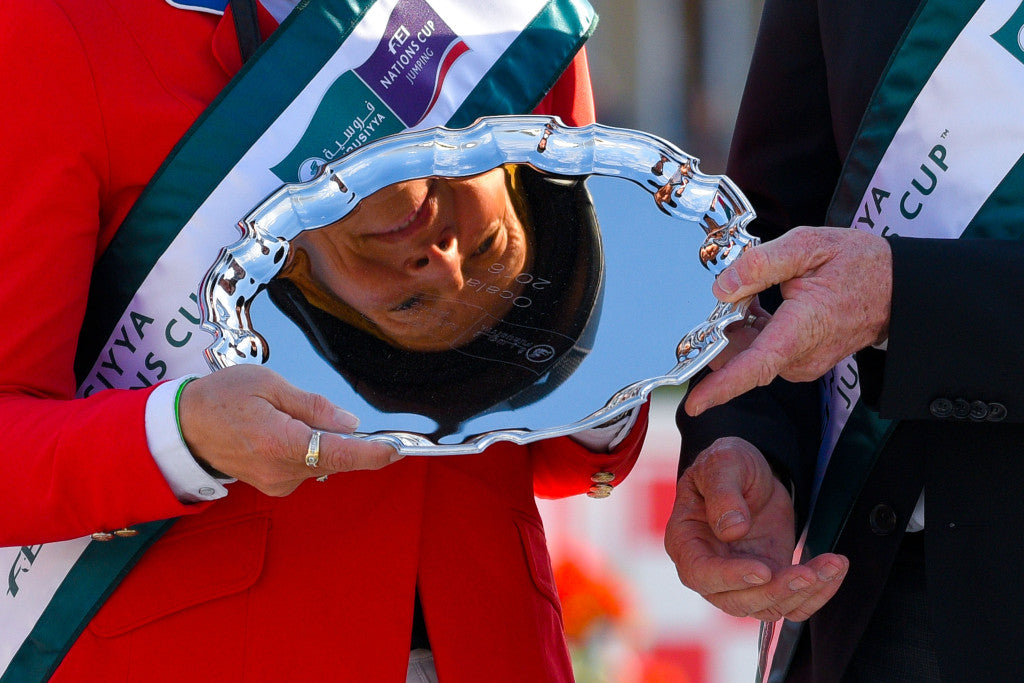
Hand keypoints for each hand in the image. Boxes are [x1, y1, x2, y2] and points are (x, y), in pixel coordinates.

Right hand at [178, 365, 399, 495]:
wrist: (182, 428)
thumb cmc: (221, 398)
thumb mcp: (267, 384)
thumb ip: (312, 405)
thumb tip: (348, 423)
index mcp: (280, 443)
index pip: (337, 454)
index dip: (371, 454)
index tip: (396, 450)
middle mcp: (281, 471)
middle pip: (334, 459)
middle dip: (347, 439)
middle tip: (328, 413)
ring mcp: (277, 483)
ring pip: (322, 463)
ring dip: (323, 442)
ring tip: (288, 415)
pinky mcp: (274, 486)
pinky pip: (307, 467)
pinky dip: (310, 450)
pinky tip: (287, 431)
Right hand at [664, 437, 847, 620]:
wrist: (750, 473)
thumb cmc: (726, 465)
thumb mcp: (722, 464)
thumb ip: (723, 493)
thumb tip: (731, 529)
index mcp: (686, 541)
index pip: (701, 573)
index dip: (730, 578)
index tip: (762, 571)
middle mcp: (708, 569)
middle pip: (737, 601)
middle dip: (776, 591)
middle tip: (808, 573)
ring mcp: (739, 580)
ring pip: (768, 607)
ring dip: (803, 593)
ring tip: (832, 565)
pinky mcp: (769, 581)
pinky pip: (791, 603)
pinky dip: (816, 595)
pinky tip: (834, 571)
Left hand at [685, 226, 890, 415]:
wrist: (898, 289)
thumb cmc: (859, 265)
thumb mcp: (810, 246)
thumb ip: (763, 263)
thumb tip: (723, 287)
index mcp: (802, 329)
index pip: (756, 367)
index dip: (722, 386)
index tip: (694, 402)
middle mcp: (801, 355)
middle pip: (743, 358)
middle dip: (716, 337)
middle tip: (706, 303)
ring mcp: (802, 362)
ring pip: (750, 354)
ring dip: (733, 331)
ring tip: (736, 294)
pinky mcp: (800, 360)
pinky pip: (763, 351)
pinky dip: (748, 332)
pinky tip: (749, 305)